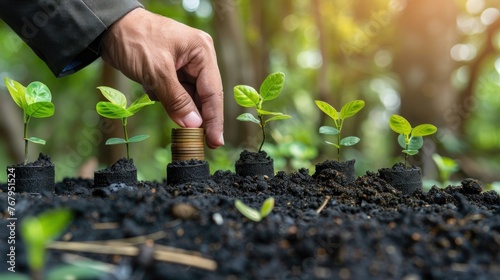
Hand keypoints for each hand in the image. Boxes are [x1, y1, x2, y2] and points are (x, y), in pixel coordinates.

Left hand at [100, 8, 223, 147]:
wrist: (108, 27)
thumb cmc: (135, 40)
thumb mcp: (156, 73)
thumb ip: (177, 101)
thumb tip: (194, 125)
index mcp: (202, 51)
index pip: (213, 91)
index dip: (215, 119)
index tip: (216, 142)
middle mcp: (198, 58)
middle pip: (204, 95)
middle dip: (196, 115)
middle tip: (200, 142)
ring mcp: (185, 64)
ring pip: (188, 96)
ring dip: (176, 105)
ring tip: (162, 102)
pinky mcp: (172, 70)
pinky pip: (175, 93)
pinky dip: (165, 98)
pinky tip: (151, 91)